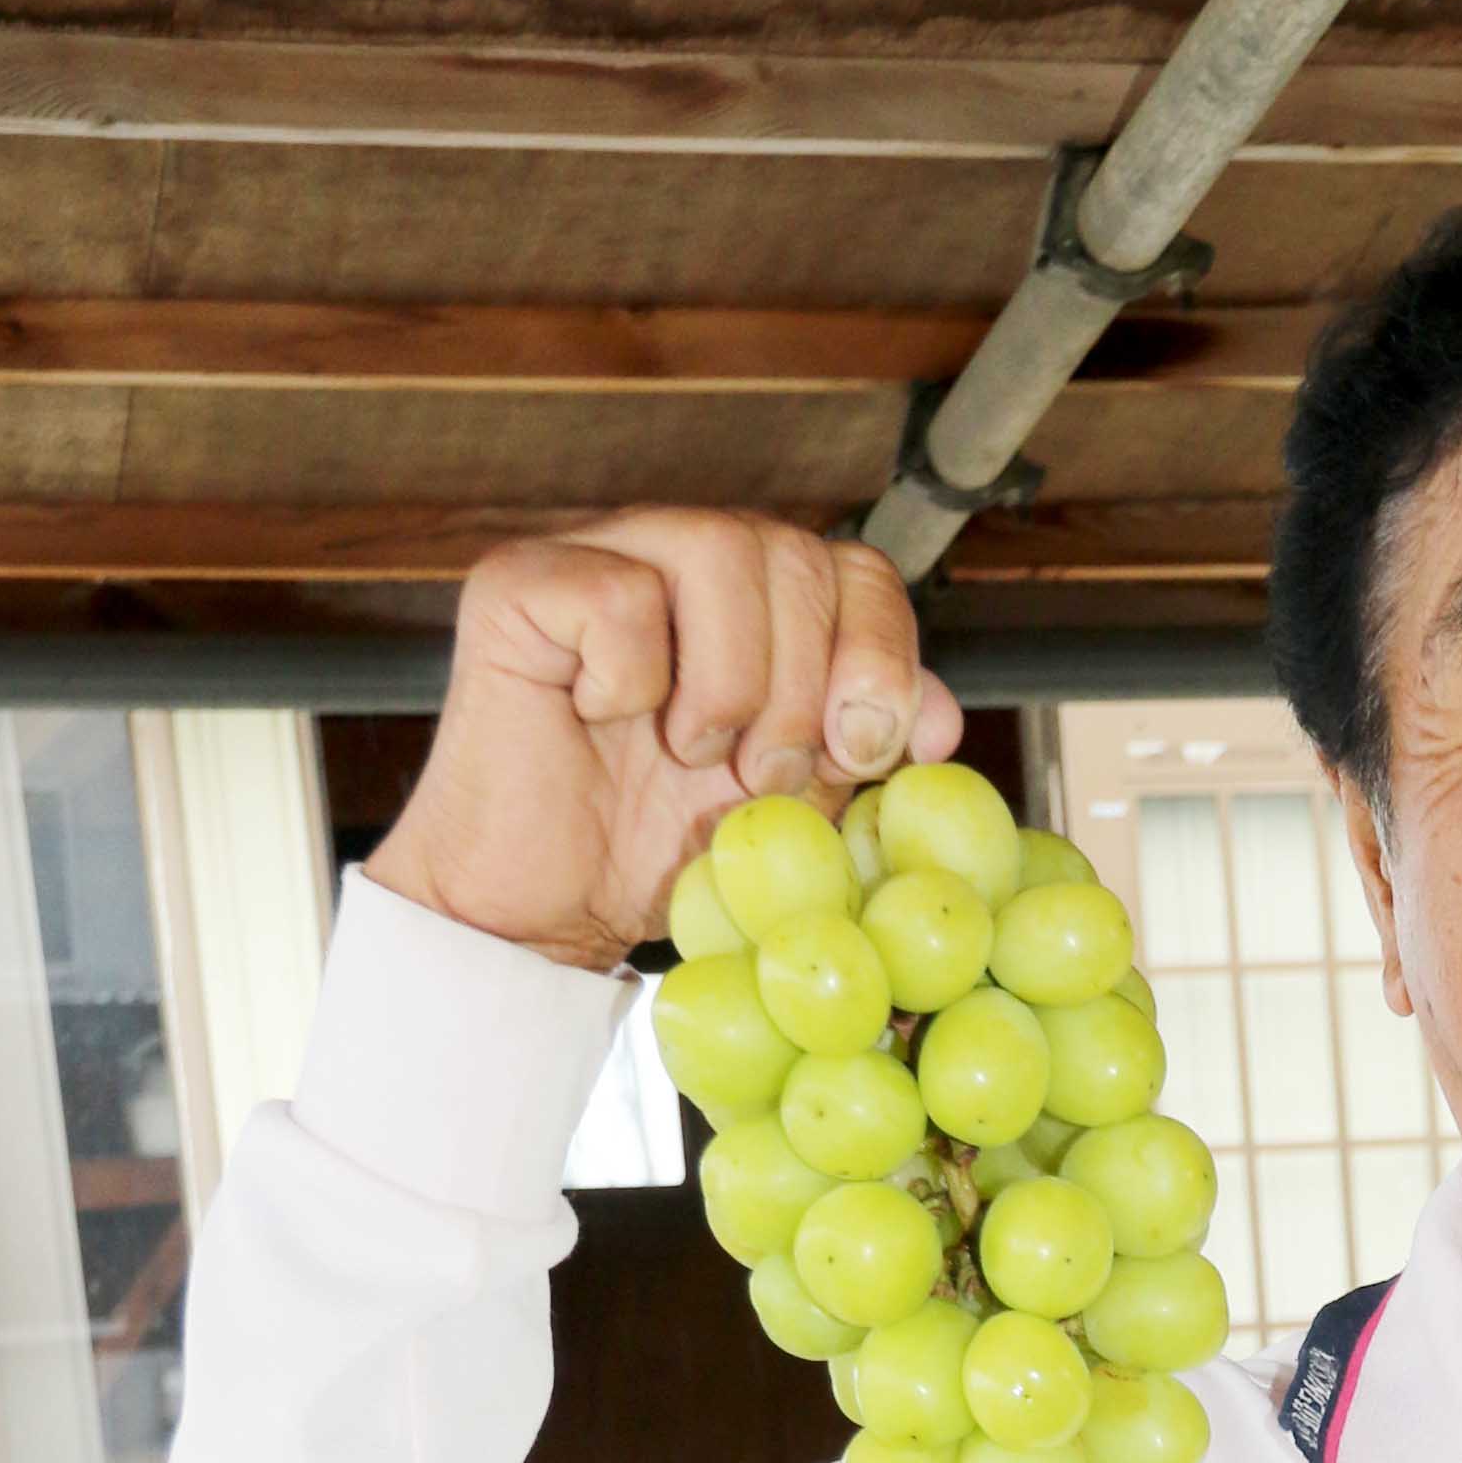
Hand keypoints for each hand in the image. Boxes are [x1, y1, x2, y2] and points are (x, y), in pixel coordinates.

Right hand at [369, 510, 962, 973]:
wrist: (543, 912)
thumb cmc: (656, 848)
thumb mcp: (796, 802)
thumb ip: (865, 747)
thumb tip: (942, 718)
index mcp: (756, 601)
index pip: (856, 569)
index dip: (879, 654)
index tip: (860, 752)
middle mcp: (680, 555)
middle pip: (794, 554)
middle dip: (800, 689)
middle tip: (759, 774)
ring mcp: (598, 554)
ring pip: (716, 550)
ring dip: (726, 683)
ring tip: (688, 751)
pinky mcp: (519, 583)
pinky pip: (618, 595)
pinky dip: (627, 679)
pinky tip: (598, 716)